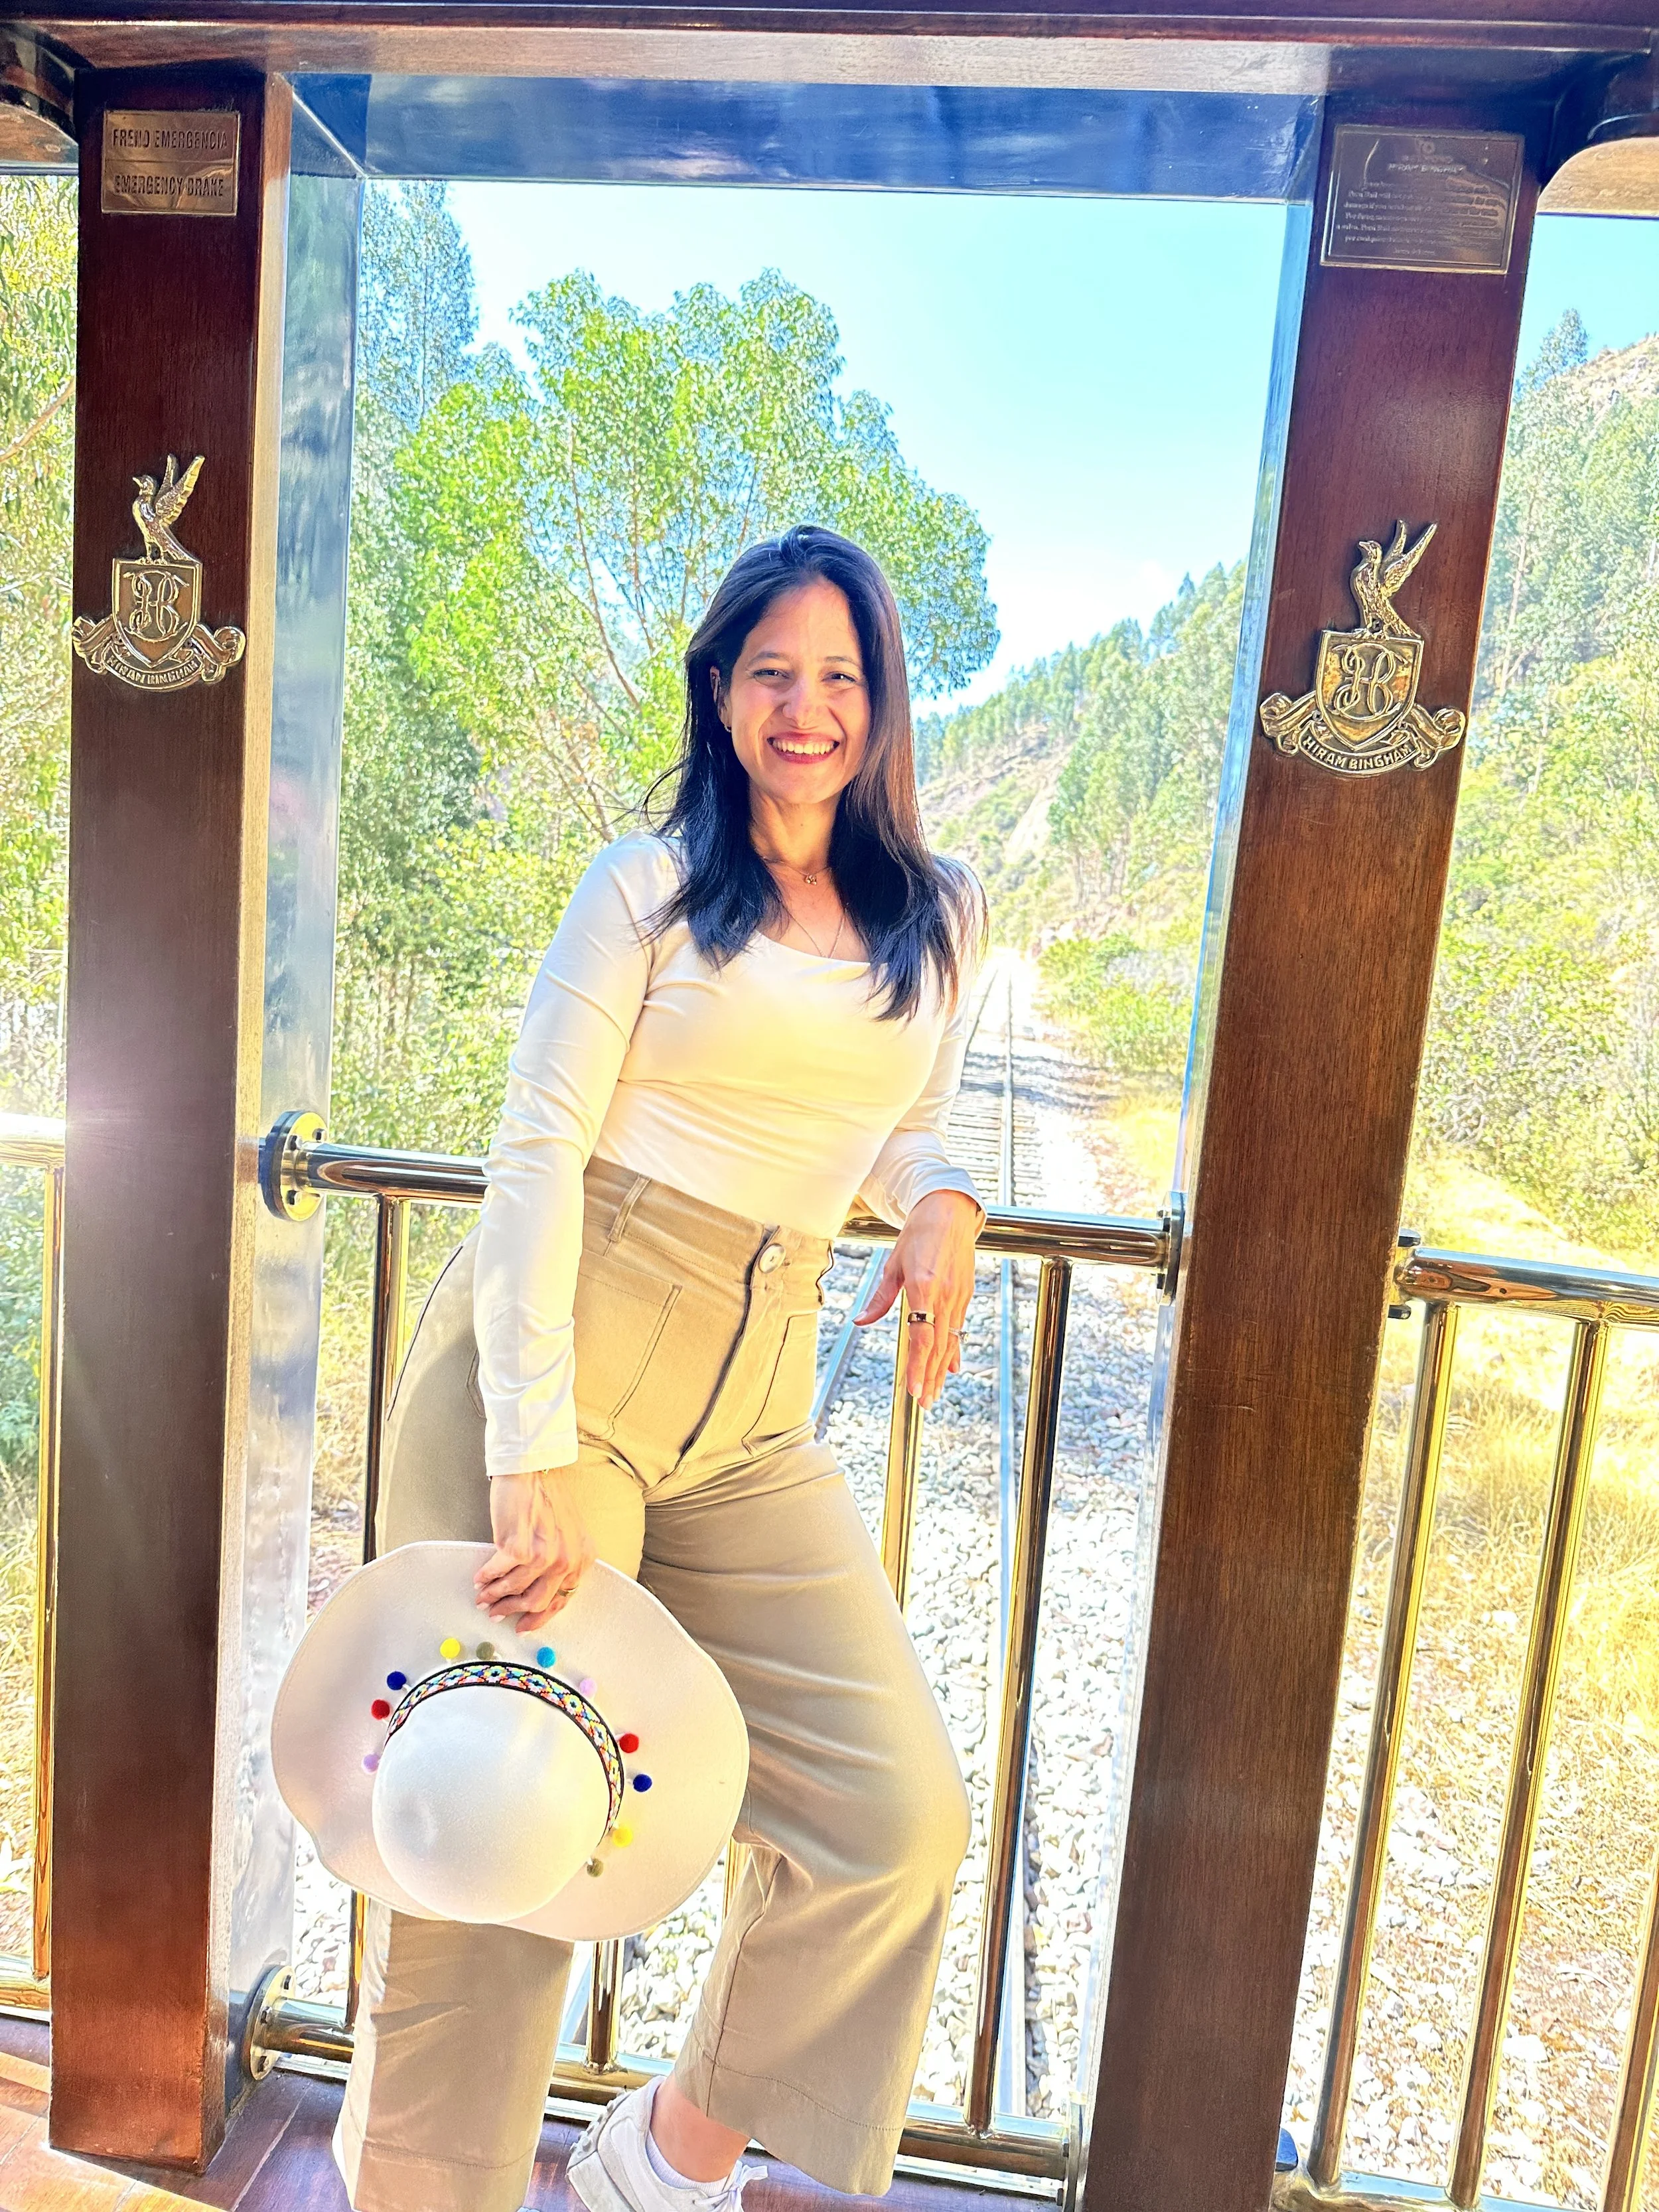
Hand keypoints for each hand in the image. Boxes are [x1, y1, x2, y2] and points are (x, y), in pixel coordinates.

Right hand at [475, 1468, 594, 1633]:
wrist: (534, 1469)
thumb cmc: (549, 1495)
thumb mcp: (568, 1533)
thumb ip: (560, 1560)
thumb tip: (535, 1588)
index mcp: (581, 1558)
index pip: (561, 1600)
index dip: (539, 1617)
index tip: (523, 1625)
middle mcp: (566, 1561)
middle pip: (536, 1601)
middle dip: (513, 1610)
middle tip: (496, 1614)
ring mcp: (542, 1556)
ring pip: (514, 1589)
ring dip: (494, 1596)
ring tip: (482, 1596)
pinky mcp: (517, 1548)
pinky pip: (497, 1572)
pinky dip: (486, 1578)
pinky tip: (479, 1578)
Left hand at [853, 1188, 980, 1408]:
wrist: (949, 1211)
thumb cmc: (918, 1234)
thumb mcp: (894, 1264)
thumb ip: (880, 1298)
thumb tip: (861, 1321)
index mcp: (923, 1285)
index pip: (921, 1335)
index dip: (918, 1366)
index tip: (914, 1389)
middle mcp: (944, 1294)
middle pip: (938, 1345)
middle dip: (931, 1377)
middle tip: (925, 1403)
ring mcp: (959, 1295)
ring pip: (950, 1341)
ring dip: (942, 1369)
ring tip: (935, 1394)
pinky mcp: (965, 1293)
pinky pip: (958, 1328)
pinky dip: (954, 1350)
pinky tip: (952, 1367)